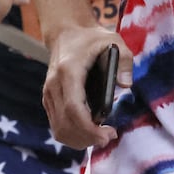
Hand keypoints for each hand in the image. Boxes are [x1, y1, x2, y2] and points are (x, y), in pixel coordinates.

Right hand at [43, 24, 131, 148]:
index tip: (110, 134)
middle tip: (109, 136)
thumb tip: (125, 85)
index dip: (90, 129)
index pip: (74, 109)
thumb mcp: (113, 41)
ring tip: (100, 136)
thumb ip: (123, 61)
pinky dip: (72, 135)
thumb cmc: (90, 38)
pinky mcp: (48, 98)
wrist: (65, 33)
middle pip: (65, 124)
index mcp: (68, 72)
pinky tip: (89, 132)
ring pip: (58, 129)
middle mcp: (53, 84)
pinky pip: (56, 125)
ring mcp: (48, 93)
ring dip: (80, 140)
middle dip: (88, 139)